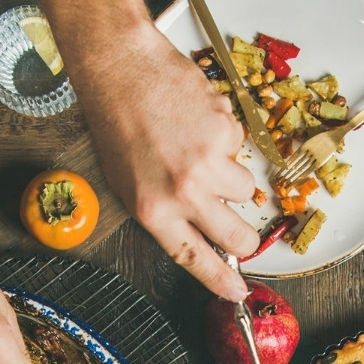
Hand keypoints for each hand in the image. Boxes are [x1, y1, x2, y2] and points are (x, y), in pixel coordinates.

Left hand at [77, 26, 255, 299]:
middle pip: (236, 236)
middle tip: (242, 231)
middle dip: (246, 239)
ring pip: (243, 189)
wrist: (122, 69)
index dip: (221, 280)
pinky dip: (224, 137)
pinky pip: (239, 147)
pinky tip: (196, 122)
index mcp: (153, 211)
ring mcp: (207, 162)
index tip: (238, 293)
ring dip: (229, 176)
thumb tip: (196, 235)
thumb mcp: (127, 184)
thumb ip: (163, 213)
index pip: (195, 258)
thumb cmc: (118, 125)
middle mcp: (183, 191)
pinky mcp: (224, 132)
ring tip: (199, 153)